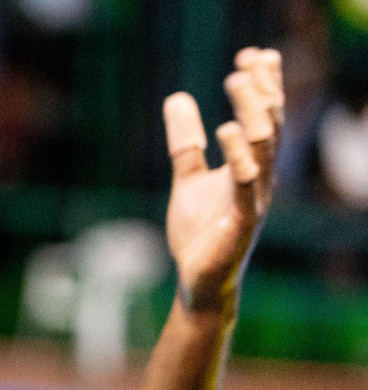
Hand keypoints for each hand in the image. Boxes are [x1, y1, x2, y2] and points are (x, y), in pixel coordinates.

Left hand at [163, 48, 282, 313]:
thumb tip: (177, 98)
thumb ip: (185, 142)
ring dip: (252, 114)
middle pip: (268, 125)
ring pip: (262, 149)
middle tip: (246, 60)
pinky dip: (240, 158)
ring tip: (236, 83)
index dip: (261, 86)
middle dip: (260, 91)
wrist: (196, 280)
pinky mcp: (240, 223)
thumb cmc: (199, 233)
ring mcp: (253, 200)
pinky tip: (228, 131)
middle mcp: (259, 179)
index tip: (252, 53)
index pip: (263, 118)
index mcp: (250, 166)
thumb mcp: (187, 178)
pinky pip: (246, 186)